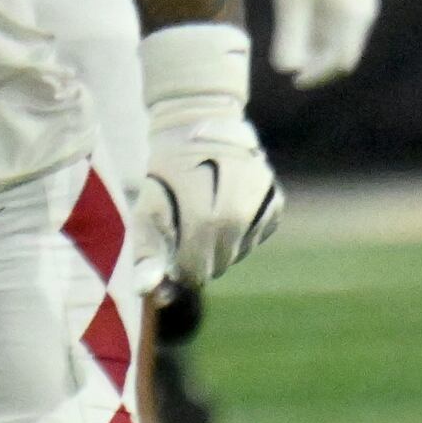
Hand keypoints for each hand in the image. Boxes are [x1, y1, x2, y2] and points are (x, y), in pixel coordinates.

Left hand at [137, 25, 282, 284]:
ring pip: (238, 252)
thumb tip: (147, 291)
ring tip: (202, 212)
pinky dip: (240, 229)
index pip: (196, 273)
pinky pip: (256, 235)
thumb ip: (147, 253)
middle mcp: (239, 219)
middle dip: (197, 255)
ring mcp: (260, 210)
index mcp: (205, 224)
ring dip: (219, 243)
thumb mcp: (145, 211)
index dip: (177, 267)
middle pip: (218, 265)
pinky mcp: (276, 203)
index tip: (167, 249)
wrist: (198, 131)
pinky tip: (224, 205)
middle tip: (182, 225)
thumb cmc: (165, 177)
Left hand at [253, 0, 377, 86]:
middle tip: (291, 74)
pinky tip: (297, 31)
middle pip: (343, 50)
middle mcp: (362, 10)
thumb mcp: (291, 0)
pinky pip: (336, 18)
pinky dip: (318, 30)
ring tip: (292, 56)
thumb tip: (287, 70)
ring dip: (318, 48)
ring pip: (339, 34)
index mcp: (354, 17)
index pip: (342, 61)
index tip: (293, 81)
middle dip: (319, 64)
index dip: (319, 75)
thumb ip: (291, 36)